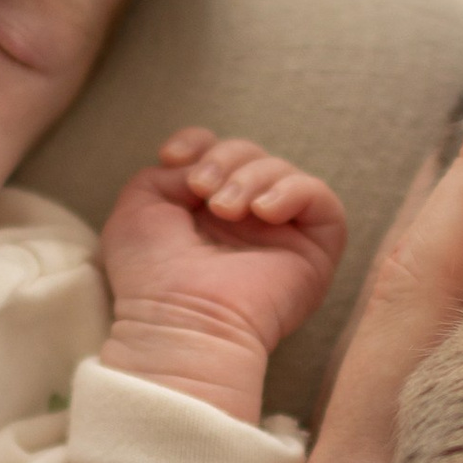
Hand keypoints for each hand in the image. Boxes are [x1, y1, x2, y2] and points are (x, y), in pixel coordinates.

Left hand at [97, 130, 347, 422]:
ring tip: (225, 210)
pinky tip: (262, 212)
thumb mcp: (141, 204)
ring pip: (283, 170)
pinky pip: (321, 196)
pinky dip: (291, 191)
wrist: (178, 320)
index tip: (171, 157)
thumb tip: (208, 163)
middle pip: (250, 154)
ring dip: (250, 177)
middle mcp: (246, 219)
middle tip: (202, 192)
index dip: (199, 142)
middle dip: (224, 160)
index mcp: (204, 209)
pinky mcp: (316, 249)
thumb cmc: (150, 276)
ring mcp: (283, 233)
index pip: (217, 151)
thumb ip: (171, 169)